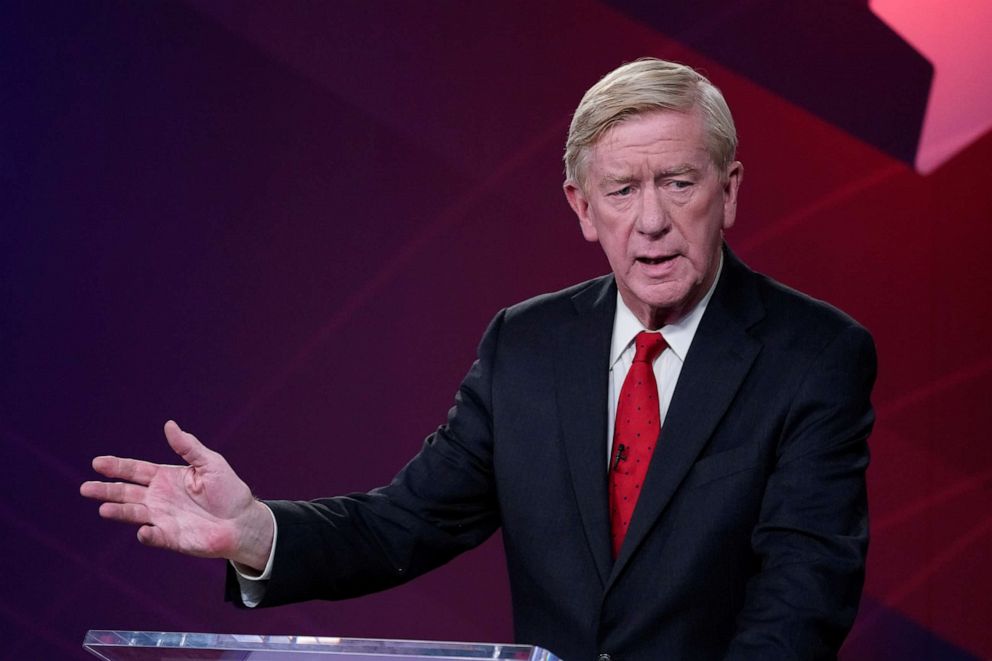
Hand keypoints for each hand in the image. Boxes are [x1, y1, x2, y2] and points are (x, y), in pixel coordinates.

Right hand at [80, 420, 273, 570]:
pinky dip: (146, 534)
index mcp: (165, 478)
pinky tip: (142, 530)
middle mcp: (158, 498)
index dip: (117, 467)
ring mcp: (162, 518)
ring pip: (134, 513)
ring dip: (119, 511)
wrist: (243, 521)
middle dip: (106, 490)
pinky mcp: (171, 538)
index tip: (97, 463)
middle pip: (126, 492)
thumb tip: (169, 425)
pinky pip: (154, 537)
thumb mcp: (209, 463)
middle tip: (85, 488)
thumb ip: (188, 447)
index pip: (135, 470)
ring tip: (104, 508)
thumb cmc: (228, 490)